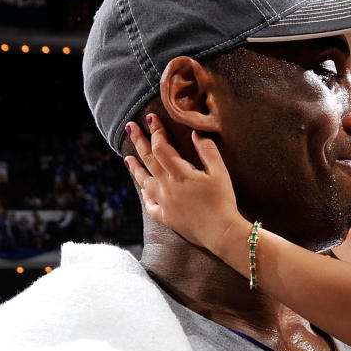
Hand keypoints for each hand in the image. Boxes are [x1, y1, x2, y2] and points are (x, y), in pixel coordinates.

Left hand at [125, 117, 248, 259]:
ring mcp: (165, 203)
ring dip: (135, 168)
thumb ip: (208, 151)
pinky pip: (151, 206)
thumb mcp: (220, 172)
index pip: (161, 147)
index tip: (151, 118)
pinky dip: (145, 196)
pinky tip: (143, 190)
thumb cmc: (223, 201)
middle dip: (139, 141)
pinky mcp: (167, 217)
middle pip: (148, 160)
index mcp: (180, 174)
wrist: (221, 232)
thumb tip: (196, 133)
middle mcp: (168, 187)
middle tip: (130, 127)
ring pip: (144, 182)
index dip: (156, 131)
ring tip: (127, 158)